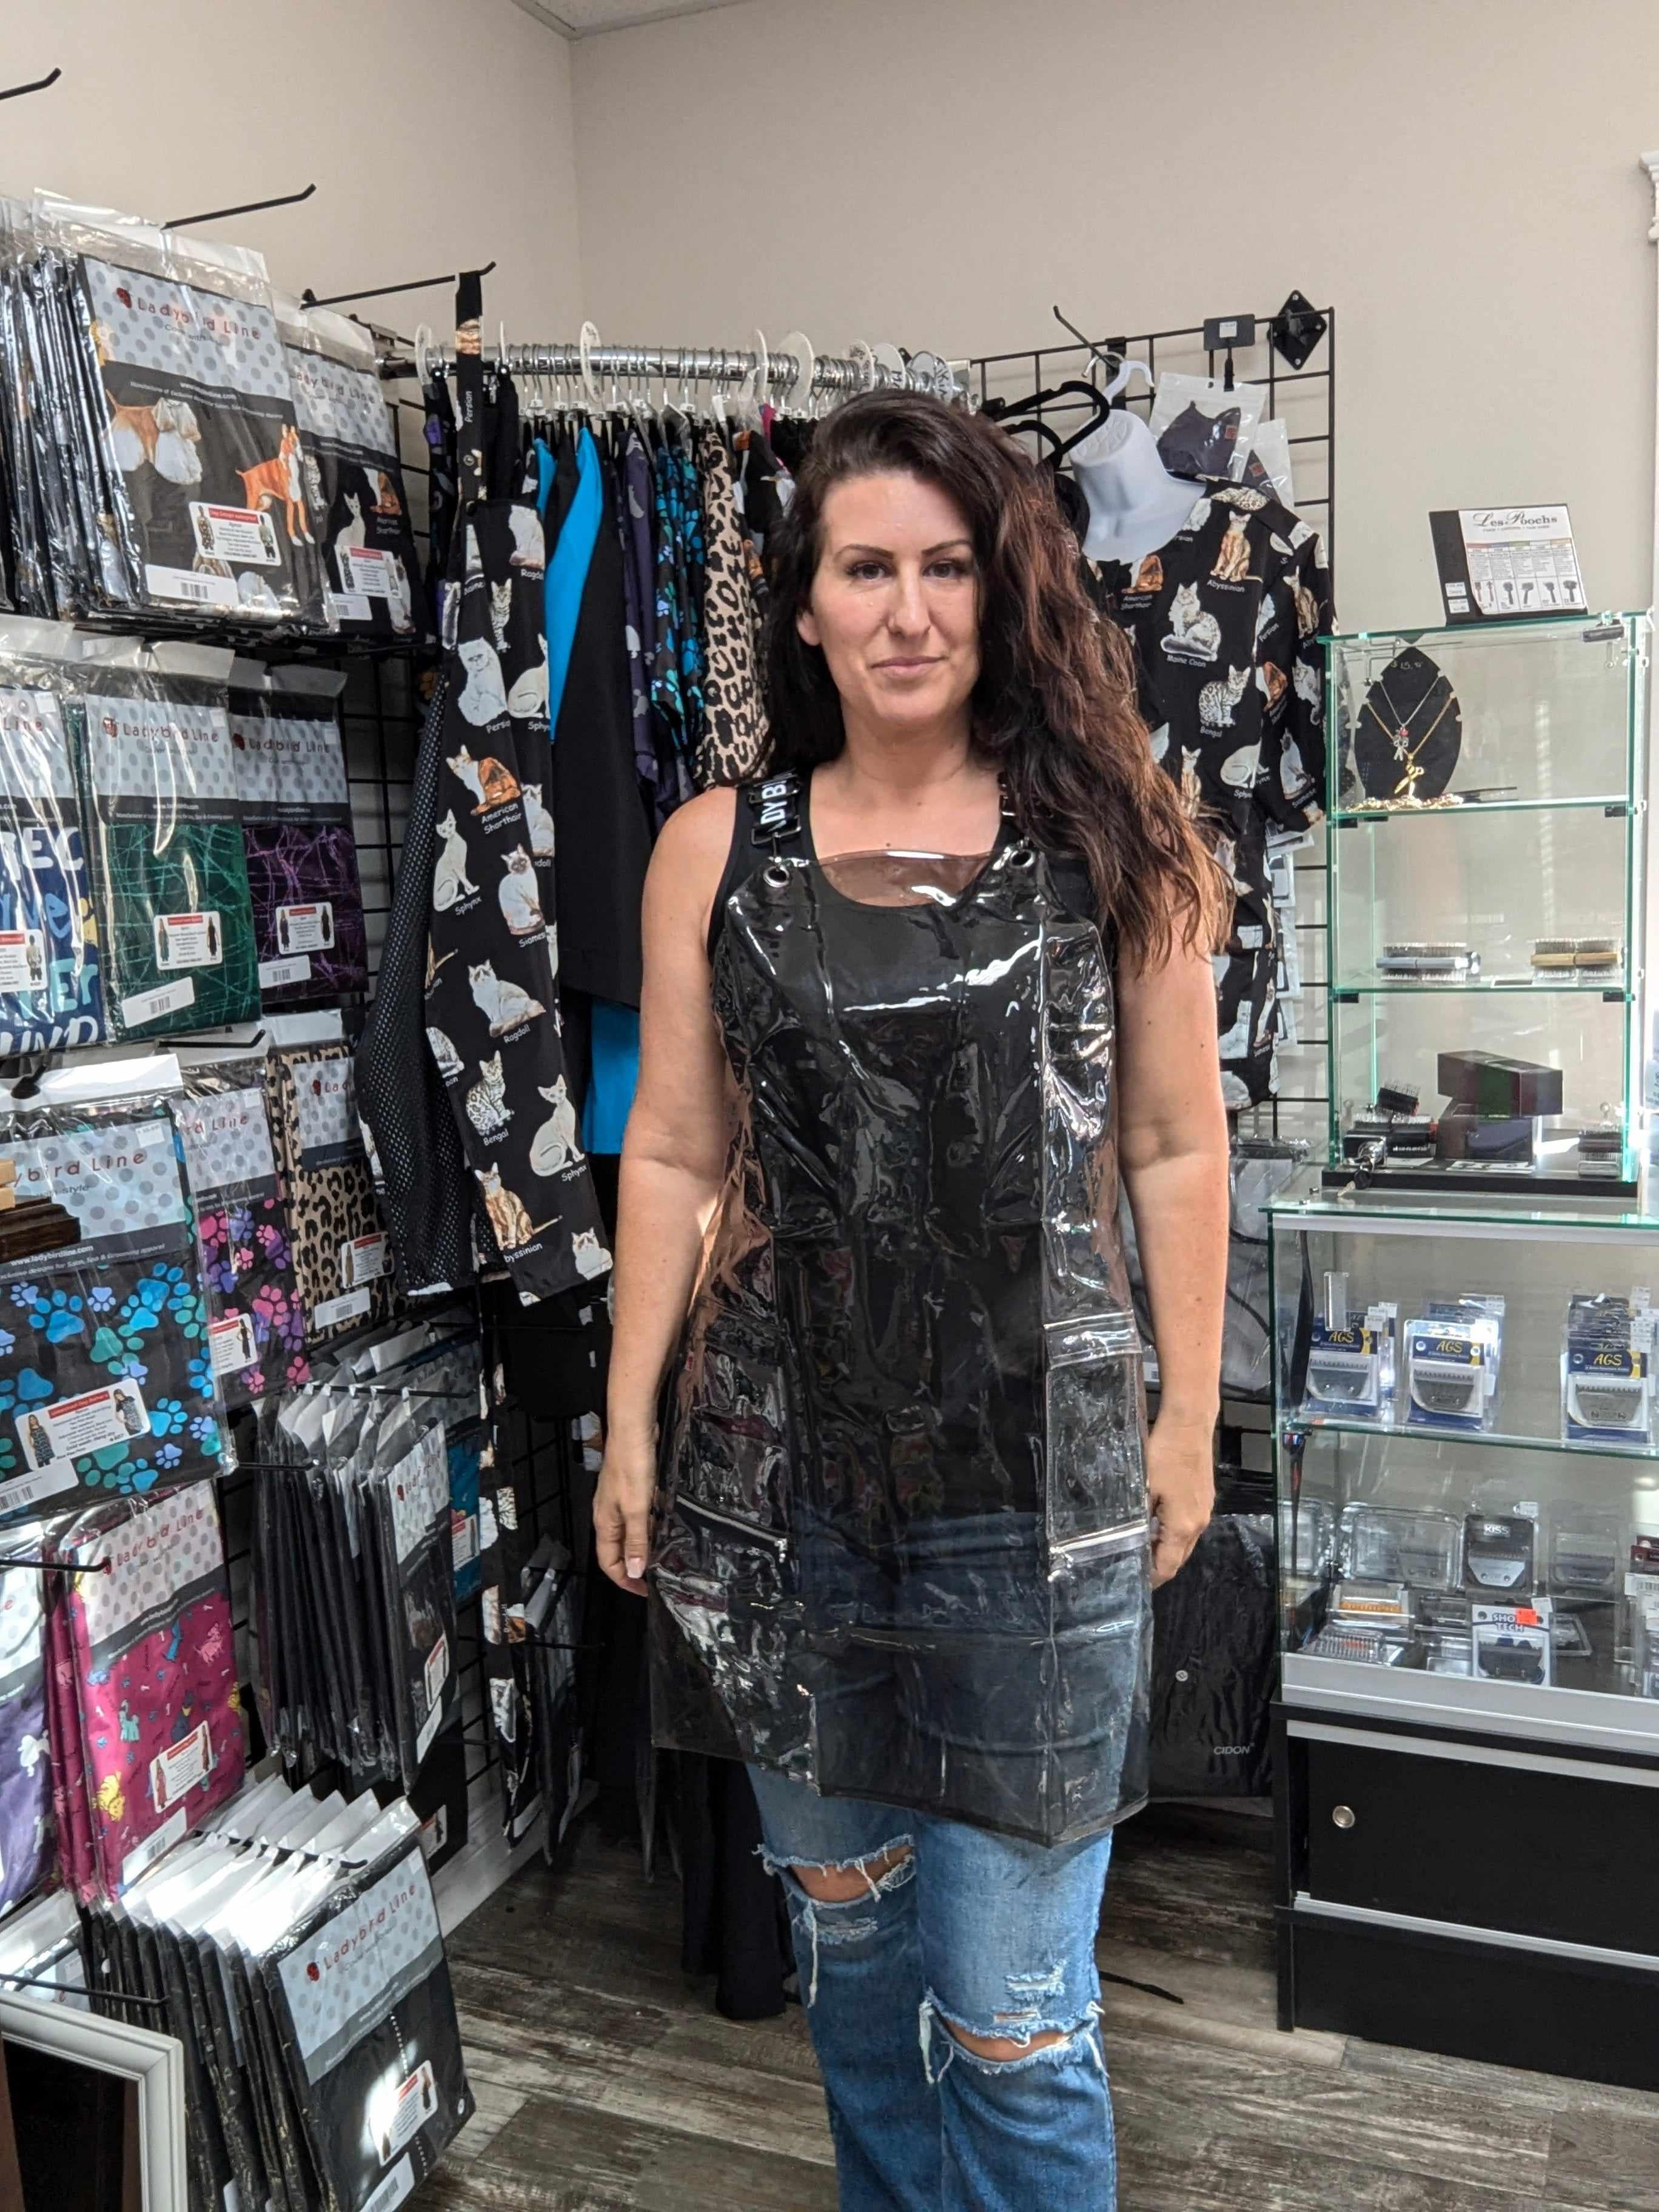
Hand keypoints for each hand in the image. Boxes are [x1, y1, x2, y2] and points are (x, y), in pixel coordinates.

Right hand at [594, 1428, 656, 1596]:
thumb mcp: (637, 1508)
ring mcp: (618, 1500)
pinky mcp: (630, 1488)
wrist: (633, 1427)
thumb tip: (636, 1572)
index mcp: (604, 1523)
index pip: (608, 1563)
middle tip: (657, 1578)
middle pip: (616, 1550)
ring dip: (642, 1547)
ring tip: (663, 1557)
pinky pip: (637, 1516)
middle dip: (634, 1567)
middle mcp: (607, 1514)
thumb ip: (636, 1540)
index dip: (625, 1580)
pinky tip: (663, 1526)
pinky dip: (648, 1526)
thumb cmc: (632, 1467)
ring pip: (628, 1533)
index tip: (645, 1592)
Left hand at [1145, 1414, 1213, 1588]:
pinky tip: (1159, 1523)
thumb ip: (1138, 1517)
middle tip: (1137, 1567)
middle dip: (1160, 1565)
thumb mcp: (1143, 1487)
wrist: (1190, 1425)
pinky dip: (1175, 1533)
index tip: (1138, 1583)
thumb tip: (1130, 1538)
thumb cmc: (1164, 1455)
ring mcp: (1205, 1510)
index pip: (1168, 1566)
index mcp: (1183, 1527)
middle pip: (1180, 1557)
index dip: (1153, 1578)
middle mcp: (1199, 1524)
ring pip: (1186, 1542)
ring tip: (1145, 1547)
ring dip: (1168, 1549)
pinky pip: (1191, 1526)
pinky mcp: (1206, 1498)